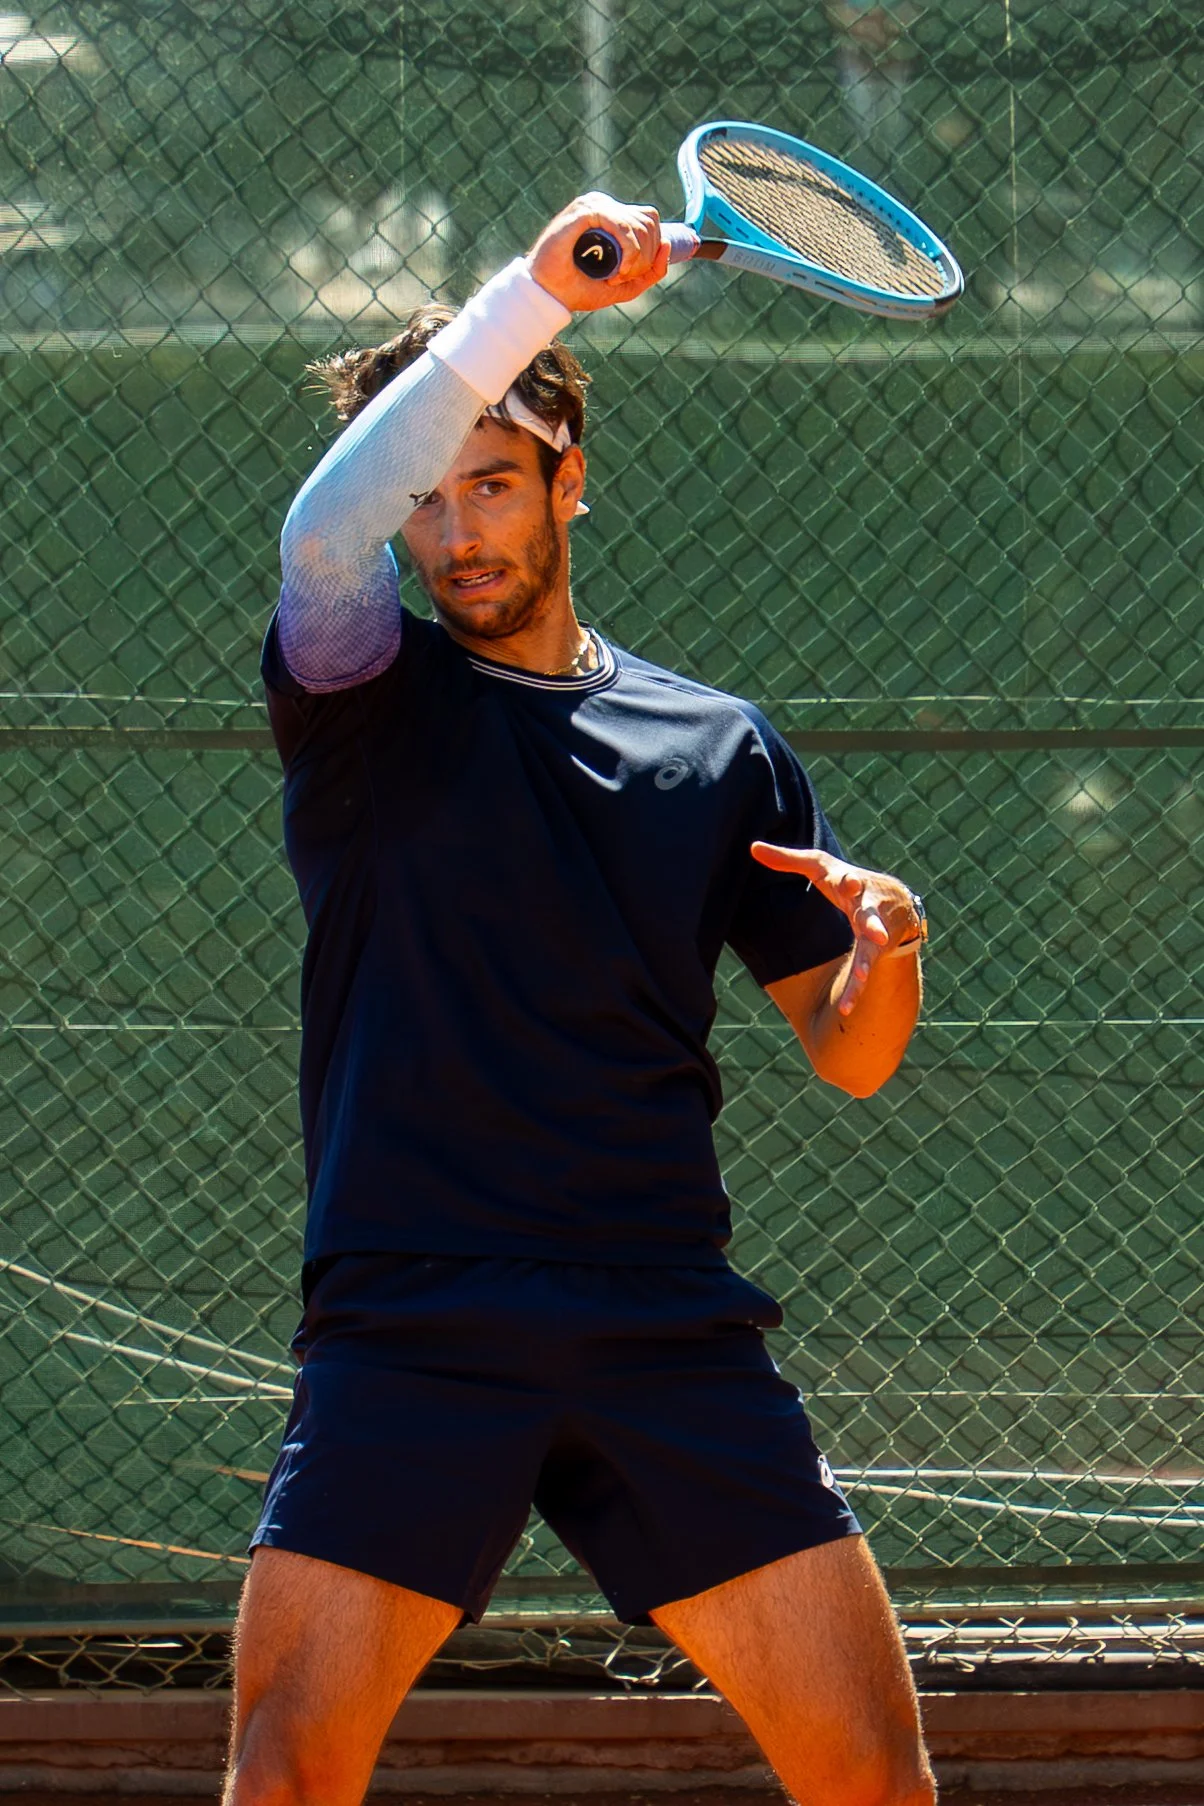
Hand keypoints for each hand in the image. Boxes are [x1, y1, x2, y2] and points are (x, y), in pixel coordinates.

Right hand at [527, 194, 669, 312]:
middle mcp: (604, 205)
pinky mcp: (585, 210)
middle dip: (645, 257)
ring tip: (616, 276)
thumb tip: (667, 245)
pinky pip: (622, 224)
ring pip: (639, 223)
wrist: (548, 295)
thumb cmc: (579, 289)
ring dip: (637, 257)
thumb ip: (650, 272)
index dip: (650, 250)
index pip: (649, 221)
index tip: (629, 274)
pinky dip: (628, 250)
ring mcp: (594, 205)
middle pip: (649, 221)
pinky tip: (615, 269)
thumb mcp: (624, 286)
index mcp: (611, 215)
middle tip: (622, 277)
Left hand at [751, 843, 923, 1016]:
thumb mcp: (821, 867)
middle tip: (875, 932)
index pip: (848, 879)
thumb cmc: (849, 881)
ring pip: (870, 950)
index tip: (849, 882)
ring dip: (866, 964)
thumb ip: (788, 859)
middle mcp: (868, 907)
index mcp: (852, 883)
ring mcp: (875, 932)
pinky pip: (864, 972)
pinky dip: (854, 989)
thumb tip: (752, 847)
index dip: (847, 881)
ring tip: (861, 977)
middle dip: (872, 921)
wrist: (896, 901)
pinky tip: (844, 1007)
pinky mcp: (876, 952)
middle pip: (870, 914)